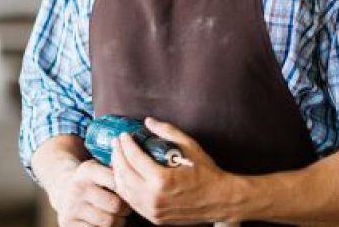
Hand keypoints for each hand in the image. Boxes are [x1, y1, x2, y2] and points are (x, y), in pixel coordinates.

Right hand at [46, 159, 131, 226]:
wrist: (64, 188)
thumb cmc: (94, 180)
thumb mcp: (102, 169)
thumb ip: (119, 173)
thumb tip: (136, 185)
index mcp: (88, 170)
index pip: (118, 183)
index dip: (128, 191)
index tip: (130, 193)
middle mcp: (77, 187)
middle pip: (115, 205)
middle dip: (125, 210)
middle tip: (126, 209)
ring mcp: (71, 206)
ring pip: (107, 222)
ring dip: (117, 222)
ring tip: (118, 217)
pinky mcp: (67, 222)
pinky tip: (103, 223)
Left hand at [111, 118, 247, 224]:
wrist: (220, 199)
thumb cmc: (208, 173)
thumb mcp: (191, 147)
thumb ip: (168, 132)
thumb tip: (149, 121)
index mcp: (162, 180)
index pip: (134, 159)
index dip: (126, 144)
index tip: (124, 135)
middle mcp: (154, 197)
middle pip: (124, 174)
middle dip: (117, 156)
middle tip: (117, 144)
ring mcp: (153, 210)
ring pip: (123, 190)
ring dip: (118, 172)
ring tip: (119, 158)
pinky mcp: (154, 217)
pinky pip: (132, 202)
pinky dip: (125, 187)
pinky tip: (126, 176)